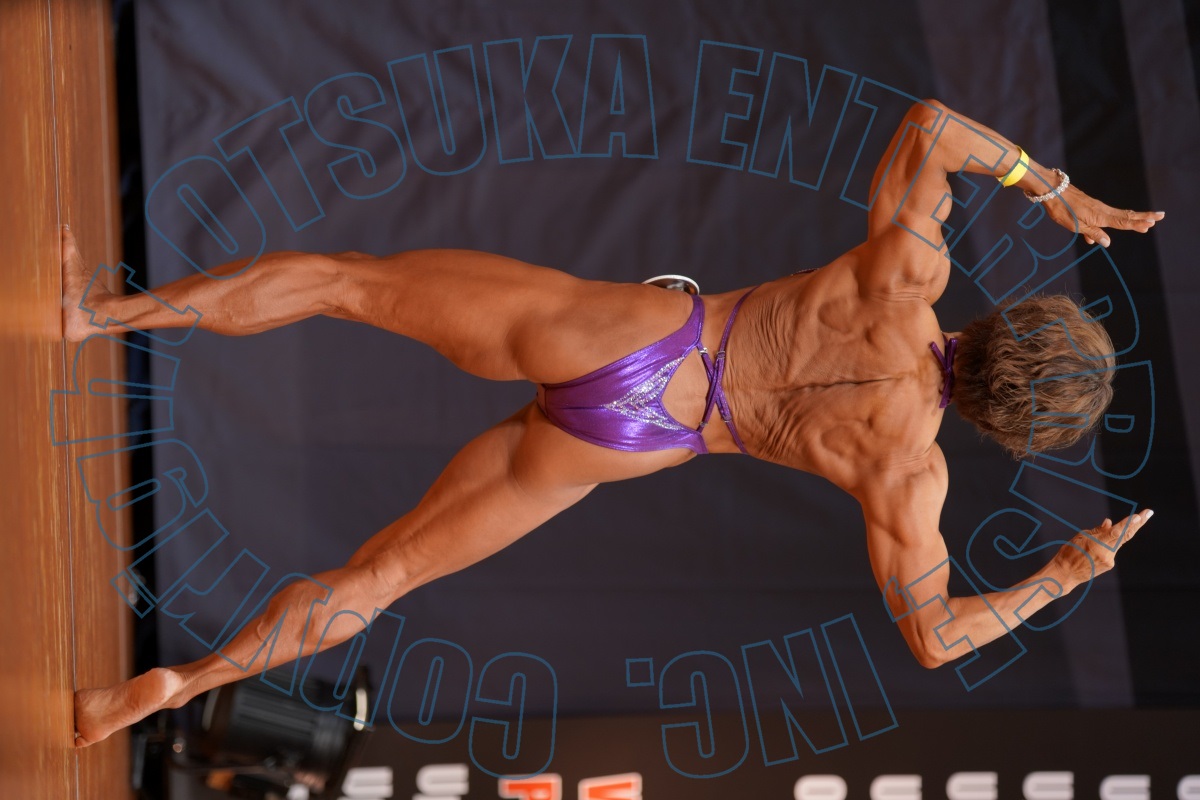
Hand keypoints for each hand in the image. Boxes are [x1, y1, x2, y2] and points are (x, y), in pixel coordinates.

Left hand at [1041, 183, 1163, 247]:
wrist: (1052, 191)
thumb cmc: (1062, 209)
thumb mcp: (1075, 226)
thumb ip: (1092, 233)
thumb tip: (1108, 243)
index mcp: (1100, 216)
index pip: (1123, 222)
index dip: (1137, 224)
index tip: (1152, 223)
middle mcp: (1102, 210)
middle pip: (1126, 215)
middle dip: (1143, 217)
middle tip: (1160, 217)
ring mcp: (1097, 207)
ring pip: (1118, 214)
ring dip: (1132, 218)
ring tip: (1145, 221)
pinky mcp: (1091, 205)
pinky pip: (1106, 214)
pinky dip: (1115, 220)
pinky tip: (1105, 233)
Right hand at [1052, 509, 1153, 590]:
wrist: (1065, 573)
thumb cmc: (1069, 552)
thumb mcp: (1080, 537)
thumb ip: (1097, 531)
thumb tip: (1110, 523)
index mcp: (1097, 544)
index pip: (1116, 532)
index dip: (1128, 523)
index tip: (1139, 516)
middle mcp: (1106, 552)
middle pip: (1126, 536)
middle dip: (1138, 523)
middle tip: (1149, 512)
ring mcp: (1110, 560)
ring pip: (1116, 543)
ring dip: (1111, 537)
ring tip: (1091, 542)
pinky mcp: (1109, 564)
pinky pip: (1111, 550)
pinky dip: (1105, 546)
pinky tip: (1091, 552)